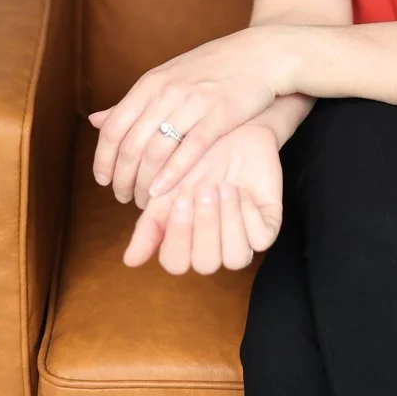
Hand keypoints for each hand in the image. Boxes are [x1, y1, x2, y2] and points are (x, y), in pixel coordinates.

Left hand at [88, 25, 289, 203]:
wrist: (262, 53)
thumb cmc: (214, 67)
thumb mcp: (168, 76)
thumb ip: (133, 102)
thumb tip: (94, 121)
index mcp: (151, 82)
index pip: (113, 128)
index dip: (103, 160)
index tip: (104, 181)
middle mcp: (167, 91)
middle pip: (130, 145)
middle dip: (122, 178)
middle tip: (123, 198)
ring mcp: (193, 102)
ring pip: (156, 151)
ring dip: (144, 183)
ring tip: (143, 201)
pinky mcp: (219, 115)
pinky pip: (189, 149)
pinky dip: (172, 174)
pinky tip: (164, 191)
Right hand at [122, 122, 283, 273]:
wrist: (232, 133)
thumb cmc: (196, 161)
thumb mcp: (167, 190)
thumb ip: (149, 225)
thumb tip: (129, 261)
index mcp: (187, 242)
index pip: (176, 263)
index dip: (178, 237)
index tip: (181, 200)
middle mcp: (214, 247)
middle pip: (206, 264)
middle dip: (205, 226)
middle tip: (205, 190)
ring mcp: (242, 238)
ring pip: (235, 258)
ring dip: (227, 222)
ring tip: (224, 188)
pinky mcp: (267, 226)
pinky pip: (260, 239)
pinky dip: (248, 215)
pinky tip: (241, 190)